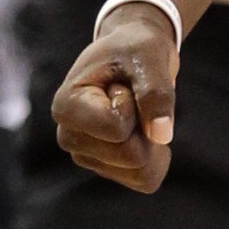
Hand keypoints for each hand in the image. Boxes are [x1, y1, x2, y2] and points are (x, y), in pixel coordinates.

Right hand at [52, 10, 178, 189]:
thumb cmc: (135, 49)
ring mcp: (86, 156)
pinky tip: (143, 131)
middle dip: (145, 125)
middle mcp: (69, 137)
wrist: (132, 54)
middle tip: (132, 97)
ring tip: (134, 111)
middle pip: (131, 155)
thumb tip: (161, 136)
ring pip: (141, 171)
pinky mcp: (106, 168)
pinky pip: (146, 180)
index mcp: (67, 107)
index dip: (134, 104)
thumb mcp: (149, 55)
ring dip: (151, 140)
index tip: (122, 84)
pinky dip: (157, 157)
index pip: (117, 129)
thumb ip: (155, 92)